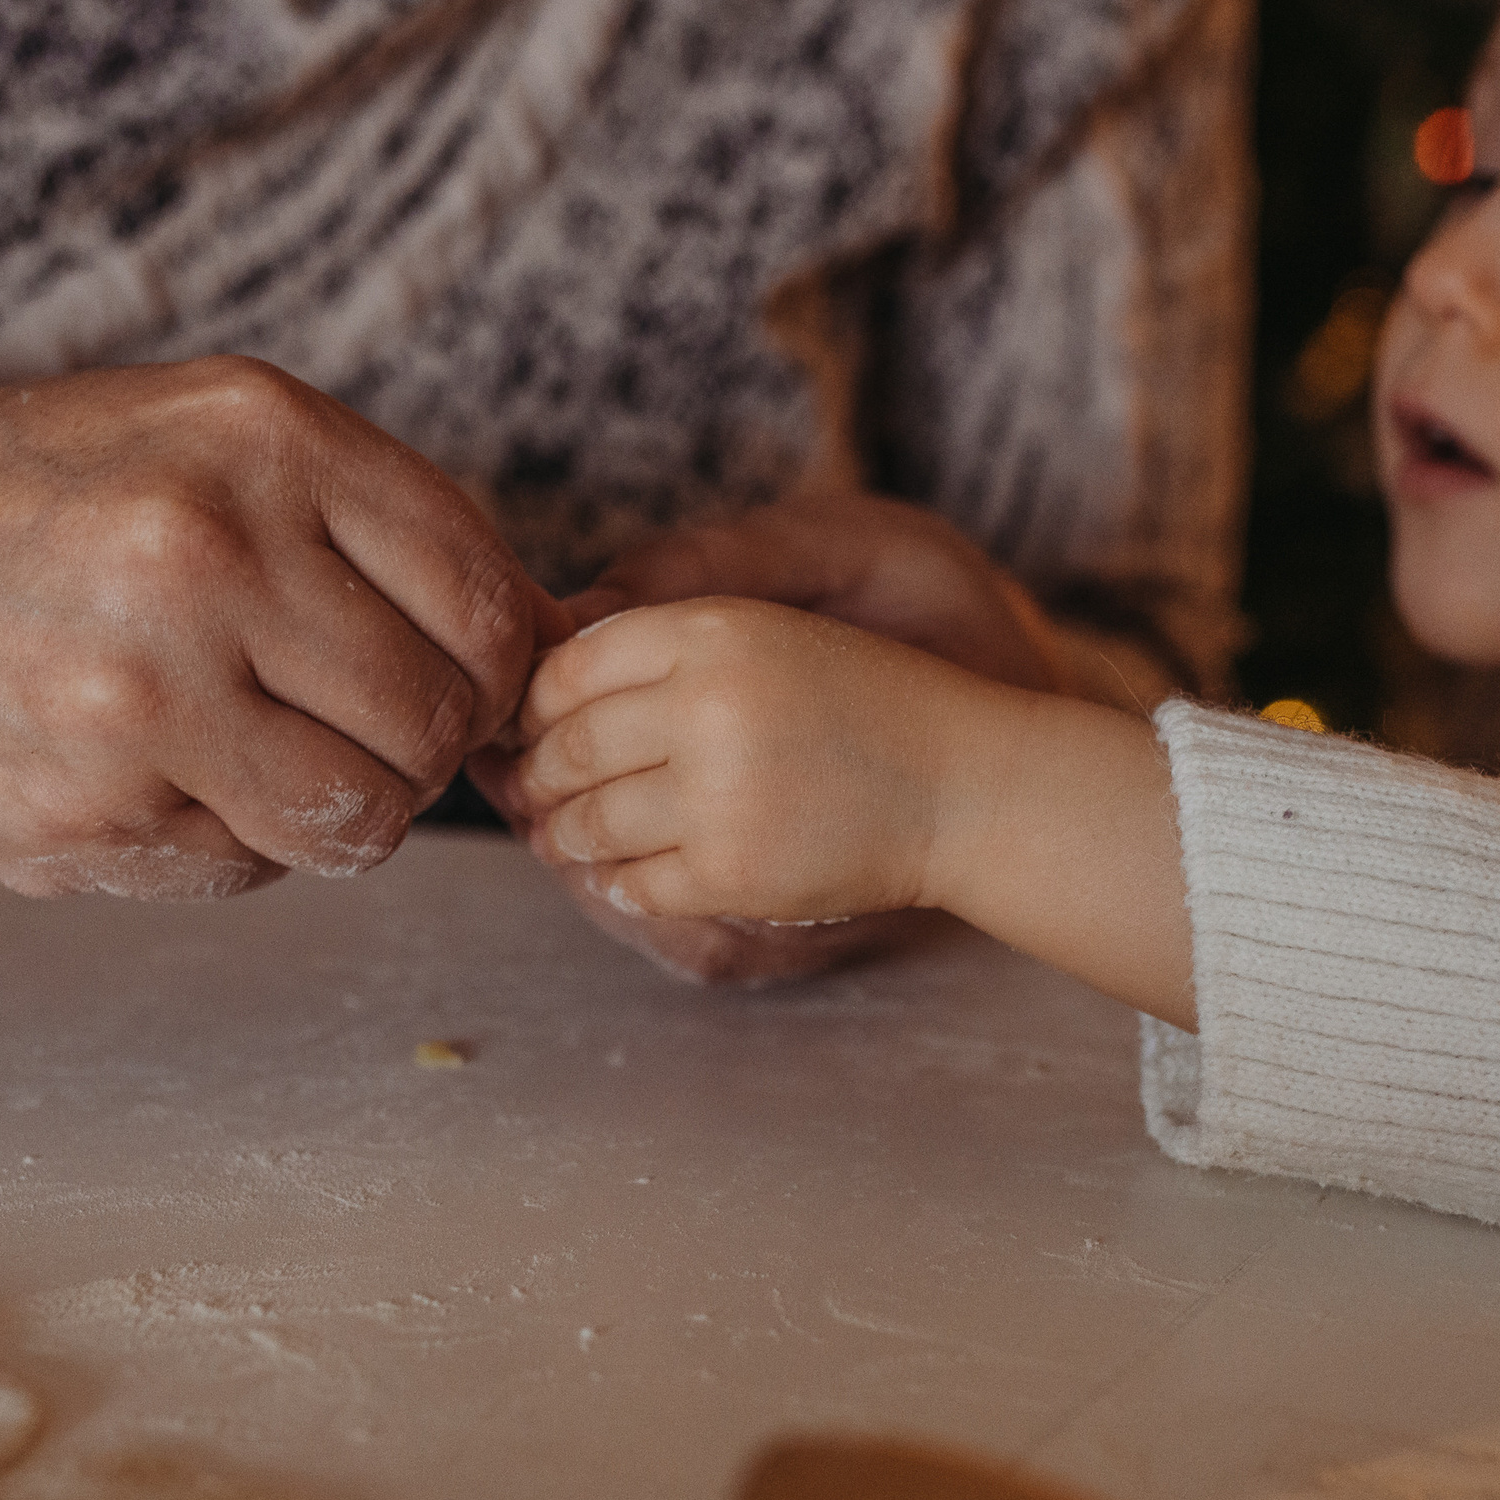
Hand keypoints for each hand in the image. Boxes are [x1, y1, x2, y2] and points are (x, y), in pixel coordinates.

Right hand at [0, 302, 565, 896]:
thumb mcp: (209, 436)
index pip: (487, 606)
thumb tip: (553, 650)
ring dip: (337, 810)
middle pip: (434, 725)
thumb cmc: (36, 492)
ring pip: (361, 824)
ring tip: (259, 753)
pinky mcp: (80, 817)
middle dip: (414, 744)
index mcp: (261, 438)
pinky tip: (154, 774)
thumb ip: (379, 527)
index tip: (453, 680)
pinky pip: (247, 874)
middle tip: (345, 722)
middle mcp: (205, 558)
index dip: (494, 667)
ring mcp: (137, 699)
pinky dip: (230, 845)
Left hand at [490, 491, 1064, 980]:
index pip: (569, 667)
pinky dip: (619, 884)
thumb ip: (666, 618)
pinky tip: (624, 874)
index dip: (537, 701)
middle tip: (530, 787)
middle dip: (539, 775)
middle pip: (566, 749)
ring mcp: (718, 795)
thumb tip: (550, 654)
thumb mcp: (777, 614)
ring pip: (589, 823)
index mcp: (714, 630)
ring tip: (564, 835)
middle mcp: (707, 705)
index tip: (533, 721)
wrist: (969, 783)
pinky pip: (634, 884)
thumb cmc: (874, 691)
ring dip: (567, 836)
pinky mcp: (735, 871)